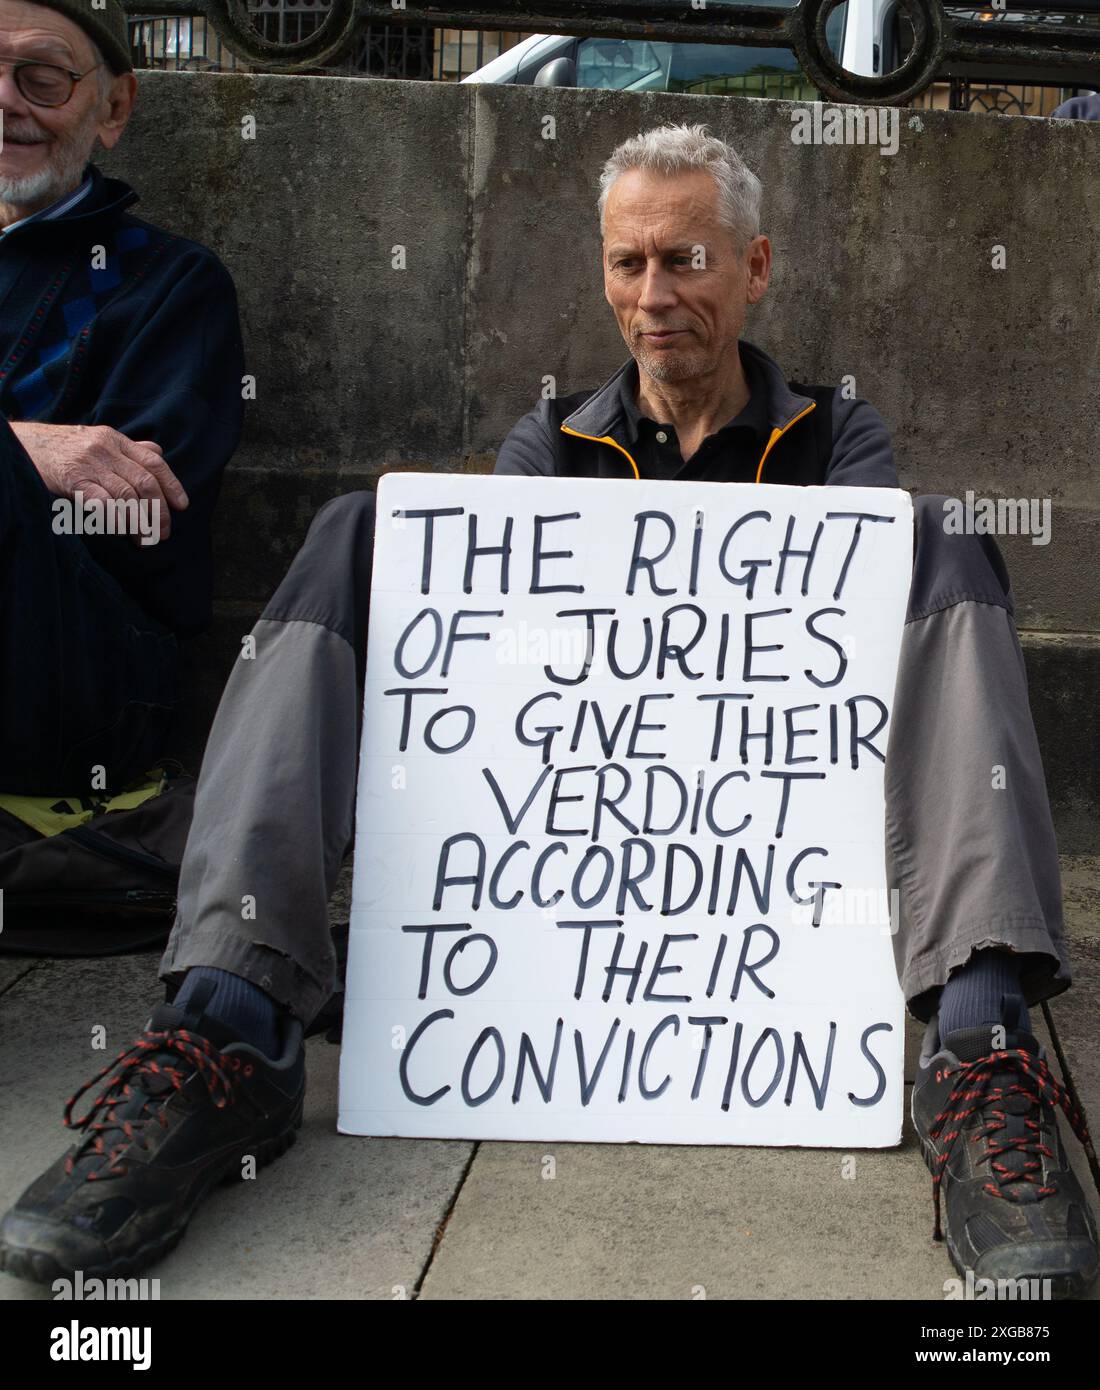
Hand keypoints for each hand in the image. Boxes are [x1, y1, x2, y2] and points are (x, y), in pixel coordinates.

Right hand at [10, 421, 187, 543]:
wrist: (20, 444)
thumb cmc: (62, 448)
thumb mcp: (97, 440)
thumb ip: (128, 449)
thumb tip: (158, 454)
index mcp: (115, 439)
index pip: (153, 463)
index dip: (172, 485)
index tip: (181, 506)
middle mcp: (105, 450)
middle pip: (145, 483)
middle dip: (159, 512)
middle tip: (162, 533)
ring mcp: (88, 465)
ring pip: (127, 497)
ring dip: (141, 522)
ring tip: (144, 539)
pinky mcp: (72, 481)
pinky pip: (102, 504)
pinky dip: (116, 520)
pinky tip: (121, 531)